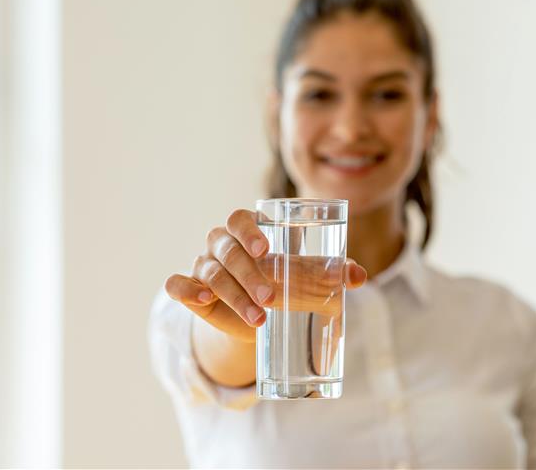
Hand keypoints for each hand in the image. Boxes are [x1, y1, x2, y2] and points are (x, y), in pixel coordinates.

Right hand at [165, 209, 366, 341]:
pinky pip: (177, 284)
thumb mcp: (303, 278)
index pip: (241, 219)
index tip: (265, 248)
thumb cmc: (282, 284)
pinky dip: (186, 289)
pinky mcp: (189, 290)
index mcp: (248, 230)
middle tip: (271, 297)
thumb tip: (358, 276)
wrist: (256, 317)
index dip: (249, 230)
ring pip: (210, 272)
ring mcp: (203, 265)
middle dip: (247, 273)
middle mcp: (222, 244)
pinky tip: (202, 300)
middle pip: (226, 248)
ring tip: (258, 318)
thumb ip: (329, 273)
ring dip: (233, 295)